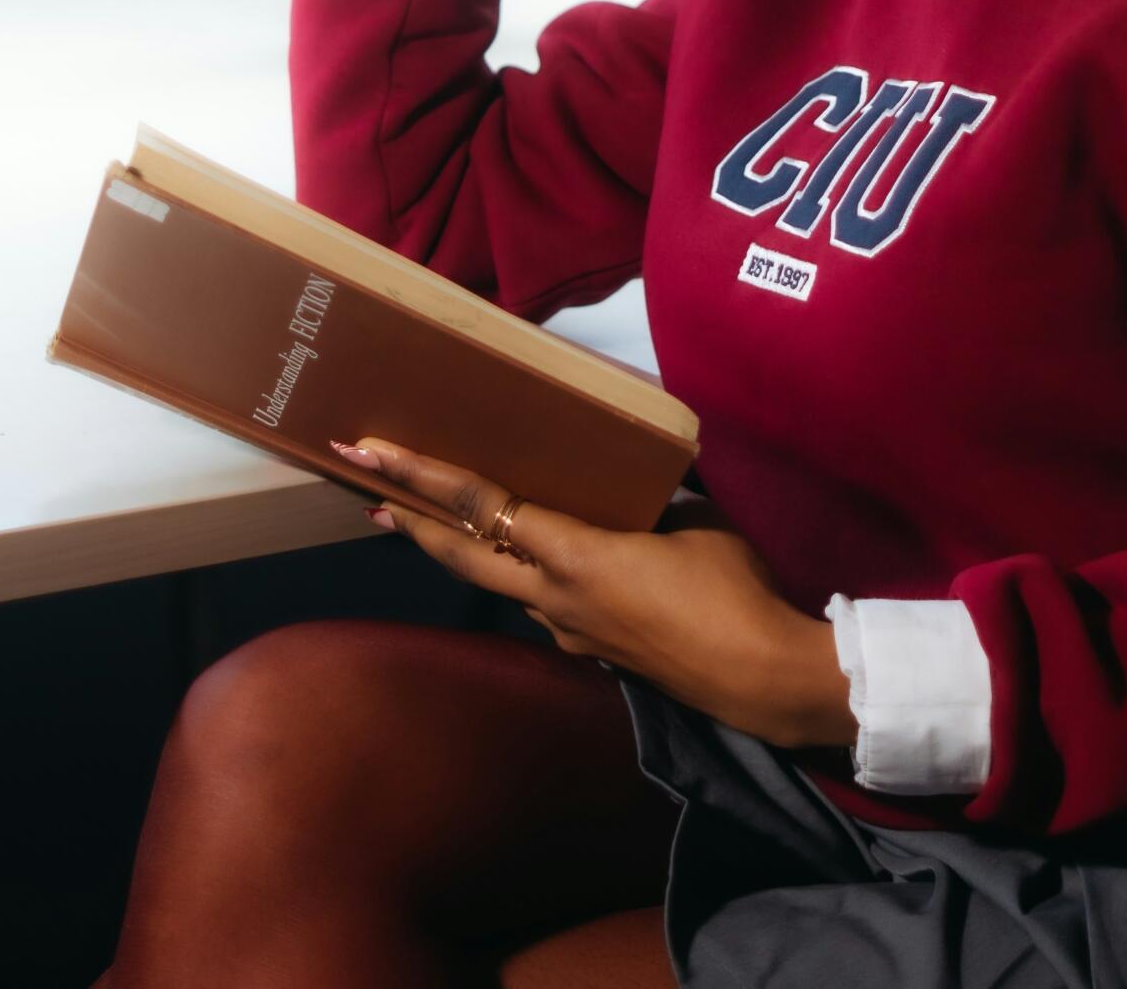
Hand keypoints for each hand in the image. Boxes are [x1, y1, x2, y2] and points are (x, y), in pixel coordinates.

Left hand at [333, 437, 858, 754]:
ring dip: (468, 549)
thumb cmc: (730, 588)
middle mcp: (555, 596)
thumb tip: (648, 484)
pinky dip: (527, 575)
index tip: (378, 450)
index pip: (483, 505)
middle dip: (412, 517)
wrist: (758, 675)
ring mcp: (570, 630)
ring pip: (502, 581)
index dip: (426, 475)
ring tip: (444, 520)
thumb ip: (657, 499)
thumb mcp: (695, 520)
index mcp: (574, 553)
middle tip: (369, 486)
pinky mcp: (593, 650)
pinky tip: (550, 563)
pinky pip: (546, 602)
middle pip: (463, 552)